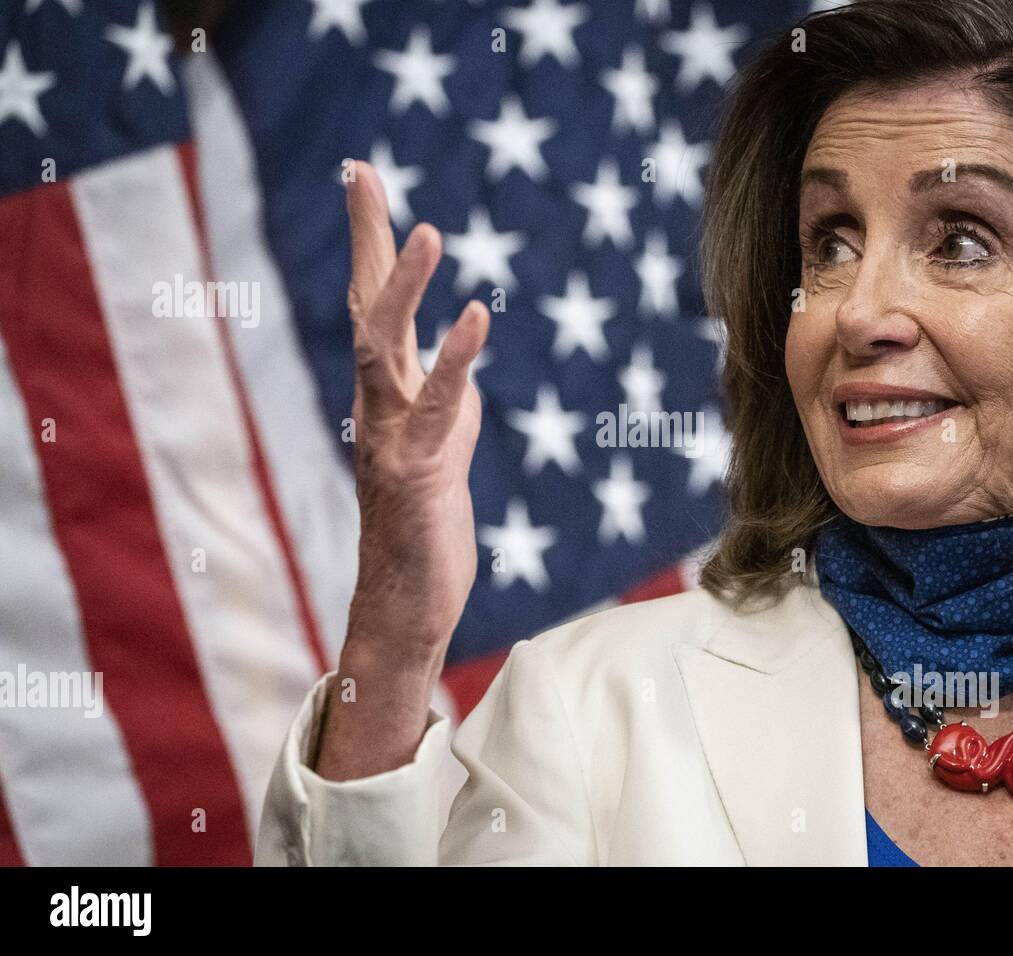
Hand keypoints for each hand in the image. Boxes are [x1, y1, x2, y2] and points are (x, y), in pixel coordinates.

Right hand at [316, 161, 488, 779]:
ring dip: (402, 290)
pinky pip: (436, 408)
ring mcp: (389, 437)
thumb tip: (460, 368)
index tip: (364, 177)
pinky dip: (454, 360)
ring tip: (425, 231)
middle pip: (365, 307)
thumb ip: (447, 400)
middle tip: (362, 172)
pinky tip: (476, 315)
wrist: (407, 601)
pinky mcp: (417, 473)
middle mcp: (376, 405)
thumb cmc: (424, 524)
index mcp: (386, 393)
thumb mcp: (444, 446)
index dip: (370, 242)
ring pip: (384, 351)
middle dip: (366, 238)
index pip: (373, 304)